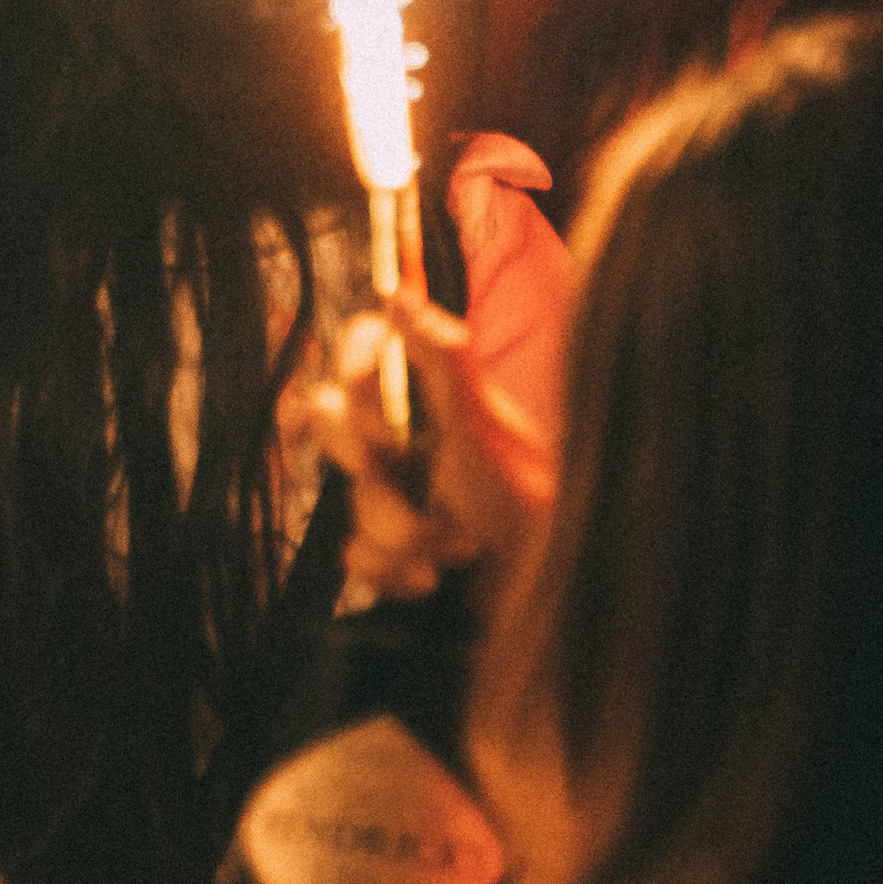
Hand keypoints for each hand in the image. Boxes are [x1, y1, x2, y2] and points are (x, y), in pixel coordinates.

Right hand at [311, 297, 557, 613]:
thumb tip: (396, 291)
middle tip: (411, 482)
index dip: (354, 378)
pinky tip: (431, 579)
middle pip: (333, 425)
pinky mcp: (393, 548)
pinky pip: (355, 554)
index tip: (382, 419)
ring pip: (348, 500)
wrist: (549, 592)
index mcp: (430, 395)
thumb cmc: (527, 503)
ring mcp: (399, 491)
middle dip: (374, 473)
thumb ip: (440, 360)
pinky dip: (392, 570)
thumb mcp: (481, 429)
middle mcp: (409, 435)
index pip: (359, 350)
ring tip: (454, 548)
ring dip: (398, 531)